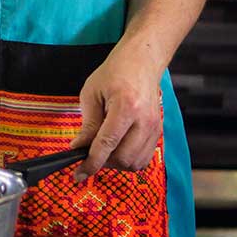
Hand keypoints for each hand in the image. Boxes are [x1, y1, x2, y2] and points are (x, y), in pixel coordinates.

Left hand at [70, 49, 163, 179]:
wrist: (141, 62)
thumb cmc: (114, 73)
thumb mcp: (92, 94)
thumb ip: (87, 124)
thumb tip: (79, 149)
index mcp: (126, 107)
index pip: (107, 144)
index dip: (91, 162)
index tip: (78, 173)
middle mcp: (145, 121)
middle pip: (123, 159)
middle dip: (102, 163)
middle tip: (88, 155)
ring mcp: (155, 127)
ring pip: (135, 163)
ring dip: (116, 164)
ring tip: (103, 150)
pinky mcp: (158, 132)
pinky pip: (144, 158)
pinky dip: (128, 160)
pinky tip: (117, 148)